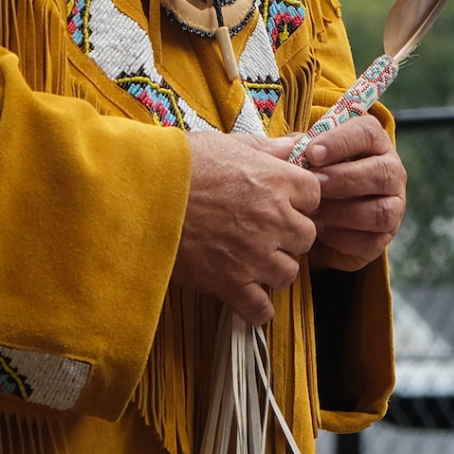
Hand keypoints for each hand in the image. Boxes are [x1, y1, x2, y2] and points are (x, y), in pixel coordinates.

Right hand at [176, 129, 321, 325]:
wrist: (139, 194)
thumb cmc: (180, 164)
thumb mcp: (227, 144)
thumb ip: (267, 148)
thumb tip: (297, 145)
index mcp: (275, 180)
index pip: (314, 195)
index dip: (299, 199)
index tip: (282, 201)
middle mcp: (272, 219)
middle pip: (306, 237)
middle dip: (288, 235)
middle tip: (264, 231)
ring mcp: (253, 254)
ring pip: (288, 272)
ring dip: (273, 267)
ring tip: (250, 259)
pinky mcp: (230, 283)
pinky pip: (261, 309)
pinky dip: (256, 307)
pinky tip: (245, 293)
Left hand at [293, 113, 406, 271]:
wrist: (323, 215)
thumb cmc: (316, 175)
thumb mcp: (306, 156)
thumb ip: (298, 147)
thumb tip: (287, 147)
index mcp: (374, 143)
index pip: (368, 132)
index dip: (341, 141)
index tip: (312, 153)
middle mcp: (391, 172)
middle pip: (382, 173)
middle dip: (344, 178)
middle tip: (315, 183)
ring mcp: (393, 206)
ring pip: (380, 211)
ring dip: (343, 211)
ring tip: (314, 210)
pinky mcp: (383, 237)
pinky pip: (370, 241)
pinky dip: (341, 237)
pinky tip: (319, 230)